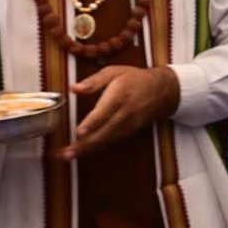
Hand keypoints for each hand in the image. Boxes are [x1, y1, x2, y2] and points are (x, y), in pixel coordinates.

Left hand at [55, 64, 179, 160]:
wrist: (162, 91)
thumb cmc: (135, 79)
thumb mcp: (114, 72)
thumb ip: (93, 81)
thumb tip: (74, 88)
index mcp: (119, 95)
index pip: (104, 112)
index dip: (92, 123)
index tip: (79, 132)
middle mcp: (124, 114)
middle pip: (104, 132)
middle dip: (84, 144)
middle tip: (65, 153)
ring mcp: (127, 126)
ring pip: (105, 141)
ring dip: (86, 150)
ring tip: (68, 156)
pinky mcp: (128, 133)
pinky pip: (110, 142)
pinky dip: (95, 149)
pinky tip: (82, 152)